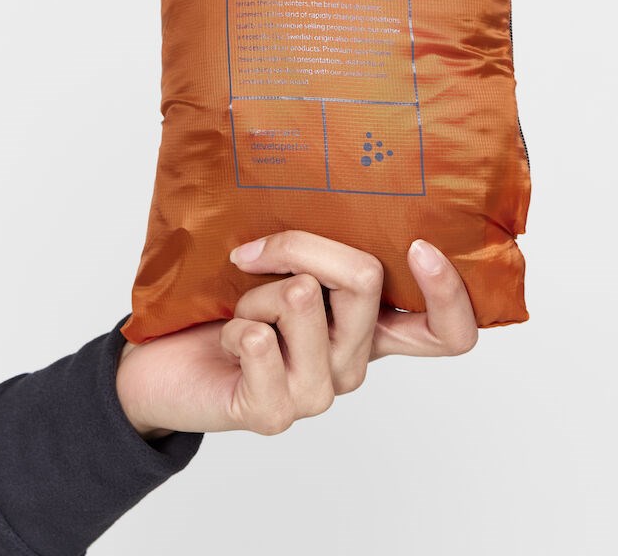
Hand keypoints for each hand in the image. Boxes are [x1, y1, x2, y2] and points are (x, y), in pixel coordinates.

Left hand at [115, 232, 477, 440]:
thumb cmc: (227, 305)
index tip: (421, 246)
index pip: (448, 333)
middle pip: (364, 280)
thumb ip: (317, 250)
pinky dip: (233, 324)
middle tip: (257, 252)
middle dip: (302, 246)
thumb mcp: (283, 266)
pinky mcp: (274, 413)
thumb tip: (331, 204)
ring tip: (241, 310)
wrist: (167, 360)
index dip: (450, 294)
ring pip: (303, 300)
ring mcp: (318, 393)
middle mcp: (354, 362)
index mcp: (370, 327)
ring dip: (257, 291)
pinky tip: (227, 341)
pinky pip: (259, 340)